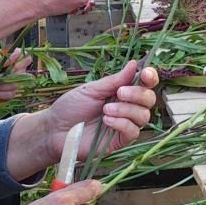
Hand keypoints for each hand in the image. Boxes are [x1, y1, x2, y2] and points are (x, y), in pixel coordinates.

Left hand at [0, 48, 32, 101]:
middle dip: (10, 80)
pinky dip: (1, 96)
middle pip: (22, 76)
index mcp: (6, 59)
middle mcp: (8, 70)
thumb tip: (18, 53)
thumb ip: (2, 59)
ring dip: (3, 89)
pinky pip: (9, 97)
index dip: (22, 65)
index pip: (24, 60)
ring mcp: (4, 82)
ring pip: (15, 88)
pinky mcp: (0, 93)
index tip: (13, 68)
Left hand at [42, 61, 160, 161]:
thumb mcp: (92, 89)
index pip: (145, 84)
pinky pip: (133, 131)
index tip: (145, 74)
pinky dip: (122, 124)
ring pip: (143, 115)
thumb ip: (115, 80)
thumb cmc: (70, 107)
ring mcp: (125, 124)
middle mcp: (127, 107)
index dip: (150, 78)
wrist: (55, 129)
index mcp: (122, 91)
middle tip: (119, 93)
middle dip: (137, 94)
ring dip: (126, 110)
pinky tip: (107, 121)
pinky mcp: (120, 140)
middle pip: (149, 99)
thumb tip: (135, 64)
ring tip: (106, 110)